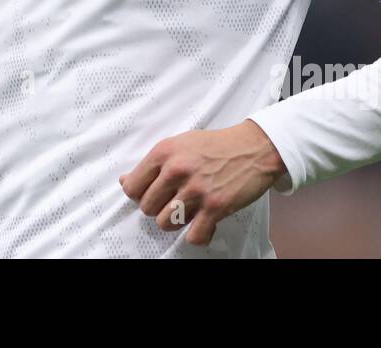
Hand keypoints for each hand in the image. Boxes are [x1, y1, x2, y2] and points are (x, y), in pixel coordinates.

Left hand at [118, 120, 286, 246]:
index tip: (152, 195)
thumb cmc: (216, 146)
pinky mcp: (215, 207)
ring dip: (176, 222)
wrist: (254, 148)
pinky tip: (205, 223)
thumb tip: (126, 182)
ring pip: (165, 223)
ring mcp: (196, 190)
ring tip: (189, 211)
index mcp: (164, 152)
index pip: (132, 187)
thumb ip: (154, 164)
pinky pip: (193, 236)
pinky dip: (199, 235)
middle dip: (159, 208)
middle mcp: (176, 170)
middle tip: (175, 201)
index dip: (140, 195)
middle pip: (147, 208)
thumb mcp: (179, 144)